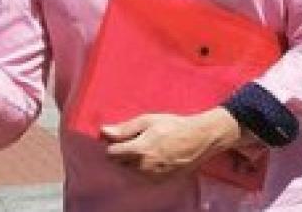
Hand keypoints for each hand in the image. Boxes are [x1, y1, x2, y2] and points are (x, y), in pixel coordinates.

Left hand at [101, 108, 238, 180]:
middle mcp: (143, 167)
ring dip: (132, 161)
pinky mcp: (160, 181)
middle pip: (120, 164)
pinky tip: (153, 155)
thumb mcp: (147, 121)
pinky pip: (143, 176)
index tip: (119, 136)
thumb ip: (125, 129)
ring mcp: (152, 177)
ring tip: (146, 146)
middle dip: (122, 152)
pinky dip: (143, 167)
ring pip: (131, 171)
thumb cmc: (172, 126)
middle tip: (134, 139)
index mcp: (139, 151)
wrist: (198, 140)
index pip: (112, 154)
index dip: (113, 144)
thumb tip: (104, 131)